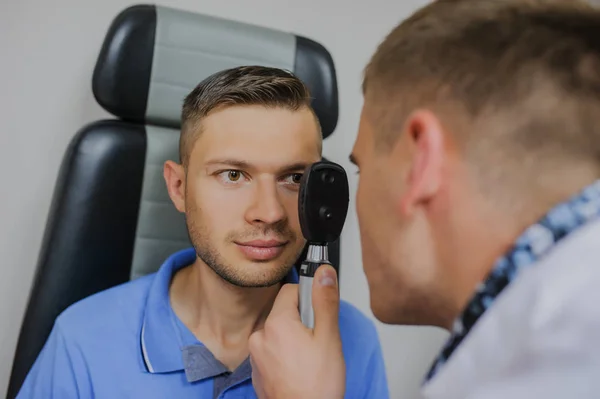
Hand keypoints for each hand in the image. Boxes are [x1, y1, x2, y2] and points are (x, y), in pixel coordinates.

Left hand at [249, 264, 345, 398]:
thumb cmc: (317, 385)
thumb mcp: (329, 337)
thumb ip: (325, 300)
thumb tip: (323, 272)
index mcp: (276, 323)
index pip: (290, 289)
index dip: (309, 298)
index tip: (319, 314)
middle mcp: (260, 337)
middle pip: (284, 312)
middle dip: (302, 321)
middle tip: (318, 342)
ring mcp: (256, 356)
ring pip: (279, 333)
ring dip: (294, 339)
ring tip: (310, 360)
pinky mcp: (257, 372)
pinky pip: (273, 352)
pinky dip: (285, 356)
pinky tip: (299, 370)